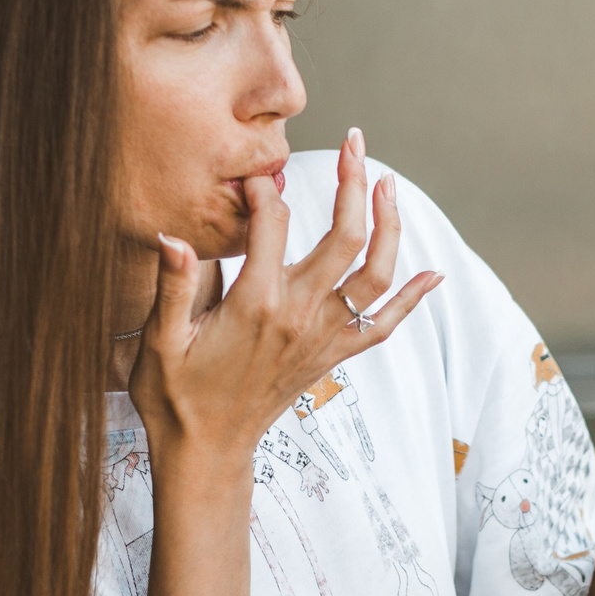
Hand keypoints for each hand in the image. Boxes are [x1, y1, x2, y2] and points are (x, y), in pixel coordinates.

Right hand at [127, 130, 441, 463]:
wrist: (207, 452)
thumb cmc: (175, 396)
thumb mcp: (161, 340)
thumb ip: (173, 285)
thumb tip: (172, 235)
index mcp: (256, 304)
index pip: (275, 224)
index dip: (266, 189)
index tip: (253, 176)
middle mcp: (300, 316)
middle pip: (344, 237)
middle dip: (352, 184)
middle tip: (352, 143)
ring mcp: (323, 337)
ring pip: (375, 273)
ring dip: (388, 225)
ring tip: (388, 183)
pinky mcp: (332, 357)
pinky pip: (384, 325)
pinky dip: (411, 299)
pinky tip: (433, 274)